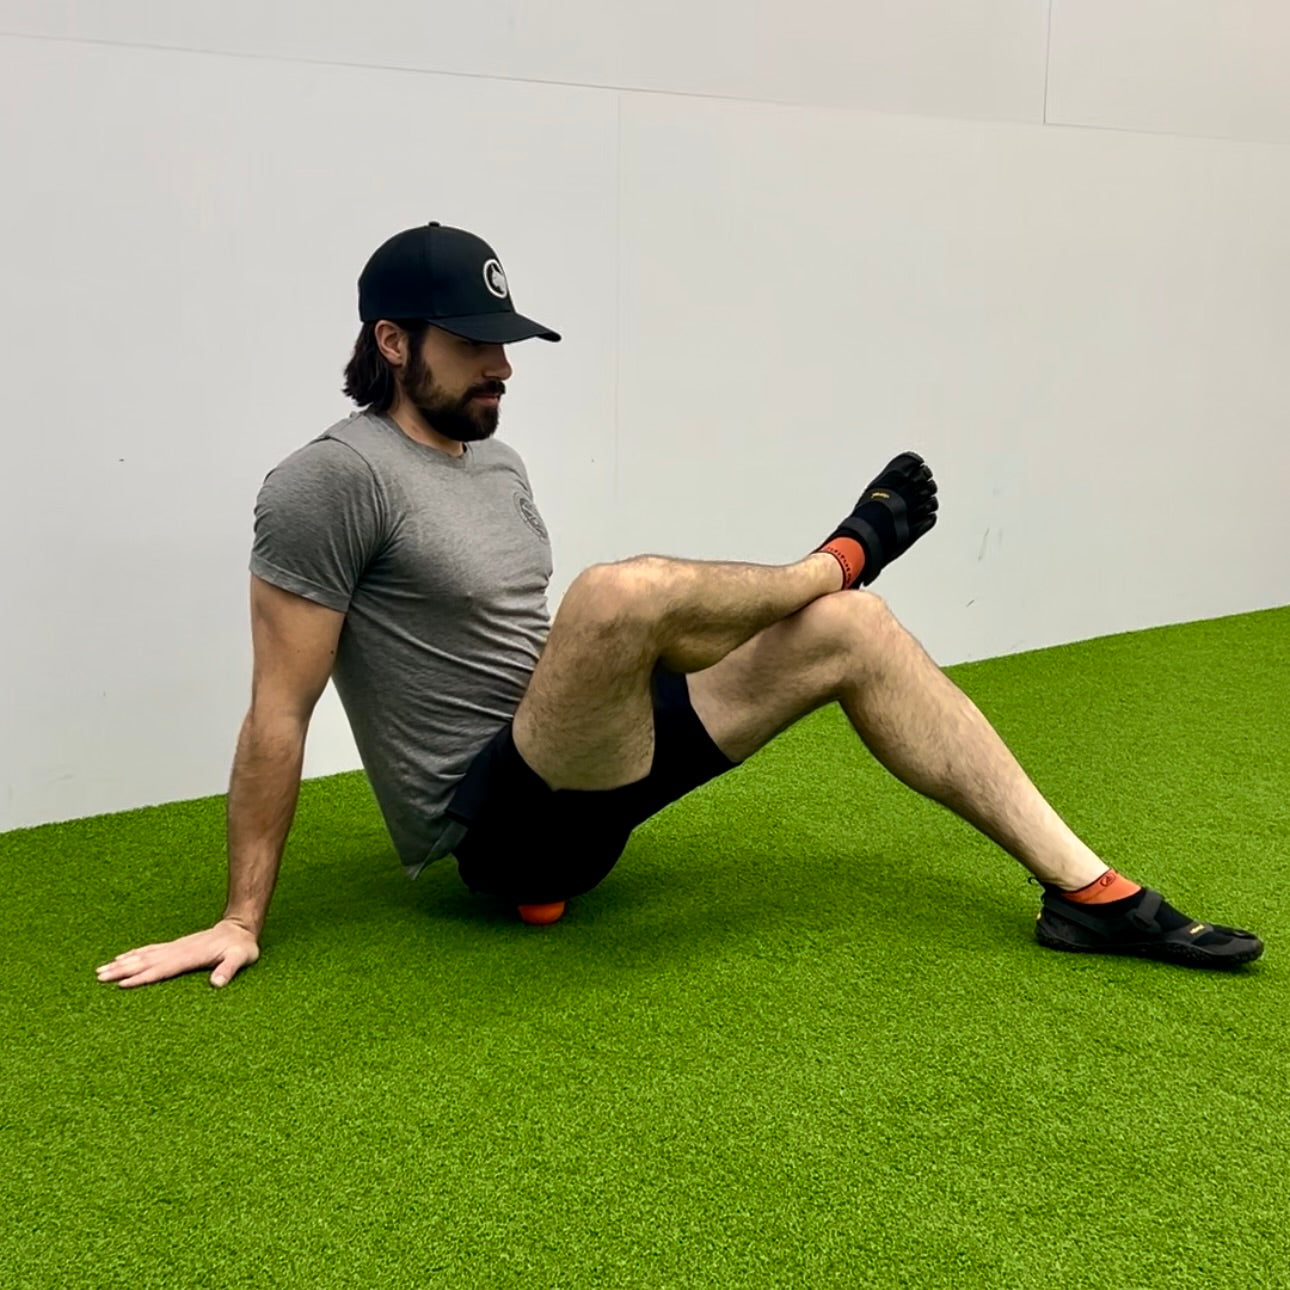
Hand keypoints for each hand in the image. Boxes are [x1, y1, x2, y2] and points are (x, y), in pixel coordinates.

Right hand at [95, 918, 259, 989]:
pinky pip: (150, 950)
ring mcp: (175, 947)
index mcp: (190, 956)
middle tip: (99, 978)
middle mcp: (178, 950)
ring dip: (122, 963)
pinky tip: (121, 958)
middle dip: (122, 970)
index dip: (142, 977)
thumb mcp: (241, 958)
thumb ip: (229, 969)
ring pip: (144, 955)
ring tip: (100, 970)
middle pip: (145, 961)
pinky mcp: (175, 946)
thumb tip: (217, 984)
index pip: (162, 969)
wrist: (239, 927)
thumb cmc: (241, 947)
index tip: (122, 984)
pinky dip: (134, 954)